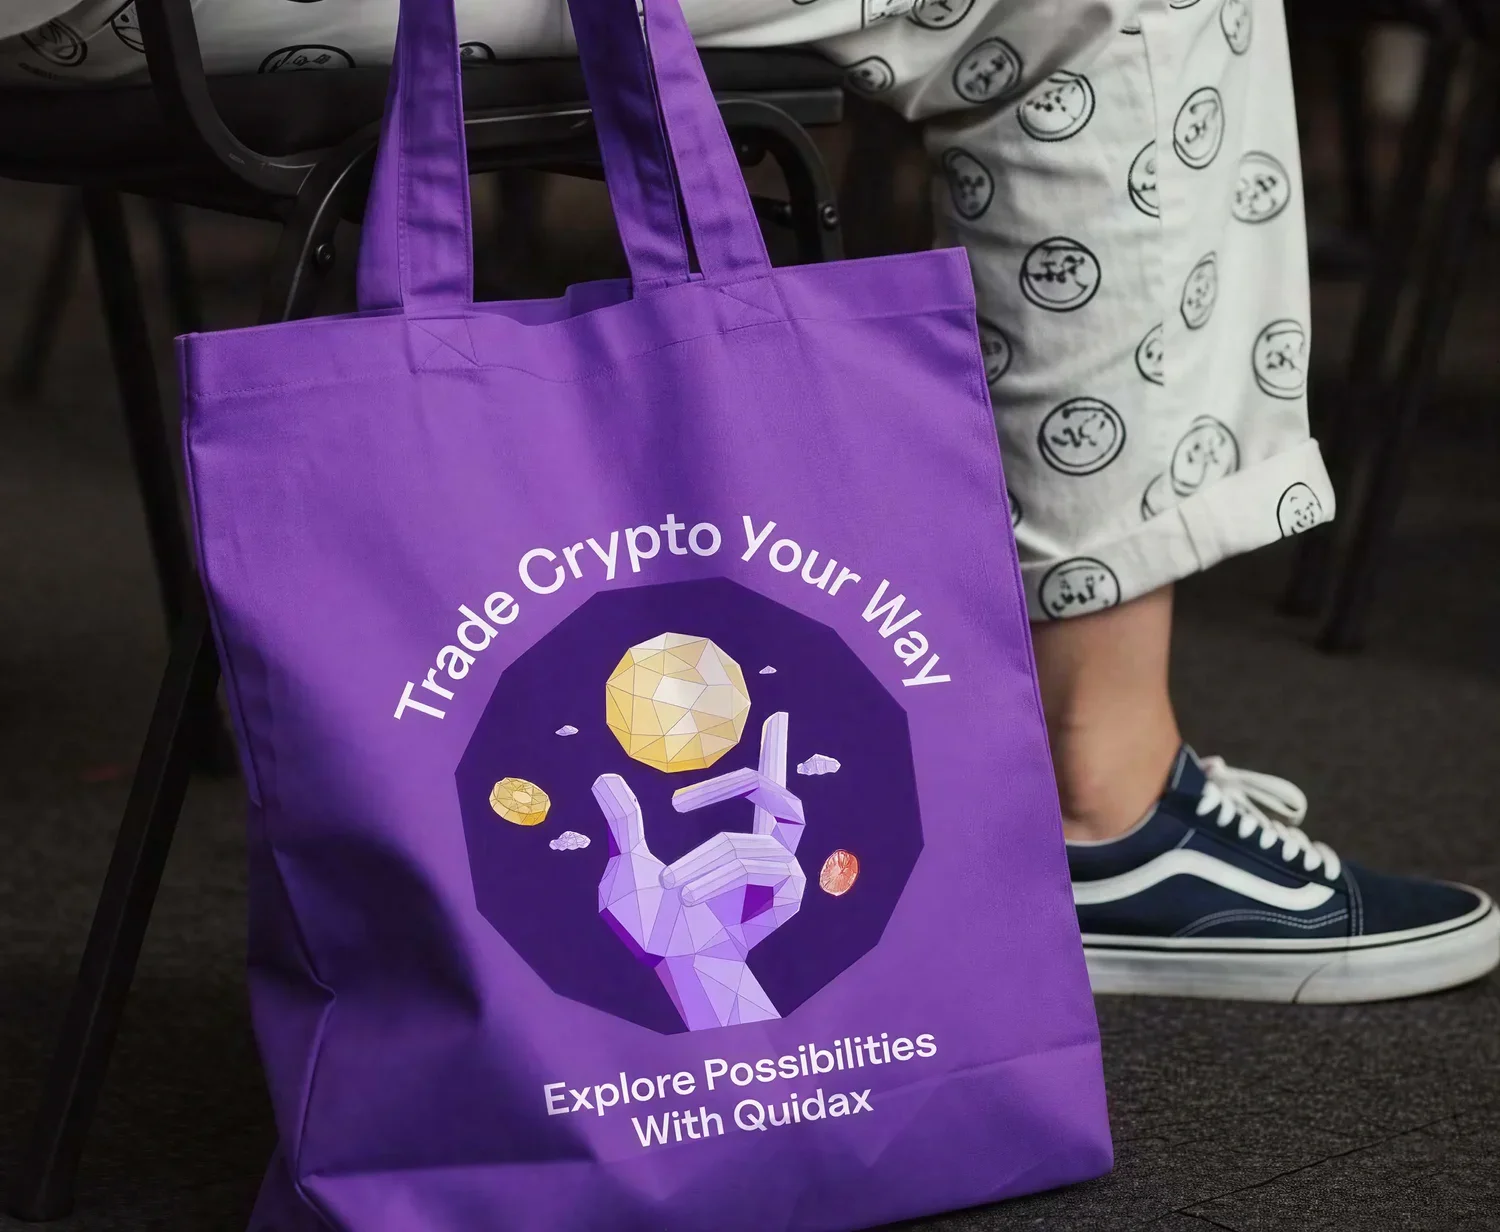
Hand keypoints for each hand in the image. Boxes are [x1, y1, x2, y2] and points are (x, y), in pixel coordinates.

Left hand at [594, 712, 805, 1029]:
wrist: (672, 970)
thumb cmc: (653, 929)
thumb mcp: (626, 867)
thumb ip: (624, 823)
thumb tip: (604, 777)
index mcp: (739, 843)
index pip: (763, 790)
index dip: (774, 752)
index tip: (778, 716)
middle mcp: (768, 852)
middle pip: (781, 795)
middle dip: (737, 784)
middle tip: (679, 804)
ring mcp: (783, 872)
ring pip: (743, 841)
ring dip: (700, 863)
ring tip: (668, 889)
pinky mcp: (789, 892)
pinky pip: (754, 860)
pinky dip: (714, 875)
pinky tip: (687, 899)